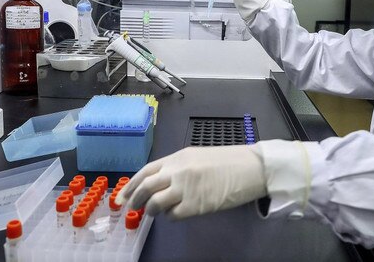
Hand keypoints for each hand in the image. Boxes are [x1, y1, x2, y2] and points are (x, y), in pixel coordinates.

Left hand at [115, 145, 266, 218]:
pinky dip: (169, 216)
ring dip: (151, 210)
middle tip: (132, 207)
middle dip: (135, 199)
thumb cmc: (228, 162)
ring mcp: (186, 189)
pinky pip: (173, 214)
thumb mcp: (197, 156)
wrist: (250, 168)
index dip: (131, 185)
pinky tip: (174, 213)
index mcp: (178, 157)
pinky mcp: (195, 205)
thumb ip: (177, 167)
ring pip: (155, 203)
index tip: (123, 195)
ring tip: (153, 212)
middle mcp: (178, 171)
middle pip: (146, 187)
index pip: (146, 171)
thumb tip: (160, 181)